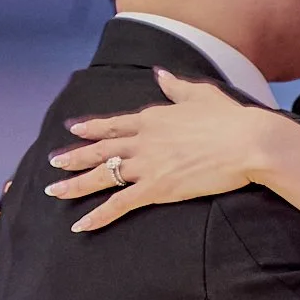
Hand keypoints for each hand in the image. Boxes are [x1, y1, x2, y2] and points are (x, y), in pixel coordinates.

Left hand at [46, 69, 272, 230]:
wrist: (246, 142)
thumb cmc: (230, 118)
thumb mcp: (200, 94)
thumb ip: (175, 86)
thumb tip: (160, 74)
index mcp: (152, 117)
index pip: (114, 123)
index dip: (91, 127)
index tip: (73, 129)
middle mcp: (143, 139)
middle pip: (101, 149)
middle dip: (74, 156)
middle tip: (53, 162)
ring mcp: (148, 164)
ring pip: (102, 175)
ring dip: (75, 184)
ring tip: (53, 192)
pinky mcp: (157, 188)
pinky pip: (119, 204)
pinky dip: (98, 215)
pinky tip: (80, 225)